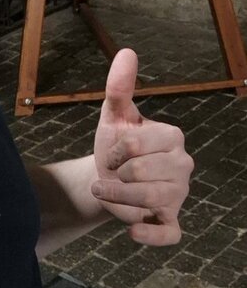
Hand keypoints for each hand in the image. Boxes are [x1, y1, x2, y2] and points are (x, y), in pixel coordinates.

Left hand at [92, 49, 193, 244]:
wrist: (106, 177)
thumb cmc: (114, 144)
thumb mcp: (114, 115)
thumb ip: (120, 87)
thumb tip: (127, 51)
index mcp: (172, 137)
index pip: (136, 145)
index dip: (114, 150)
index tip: (112, 152)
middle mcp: (183, 165)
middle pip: (140, 174)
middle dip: (113, 176)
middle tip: (110, 174)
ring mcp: (179, 195)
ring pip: (148, 200)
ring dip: (116, 198)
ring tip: (104, 192)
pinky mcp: (170, 219)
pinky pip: (169, 233)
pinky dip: (150, 235)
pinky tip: (132, 231)